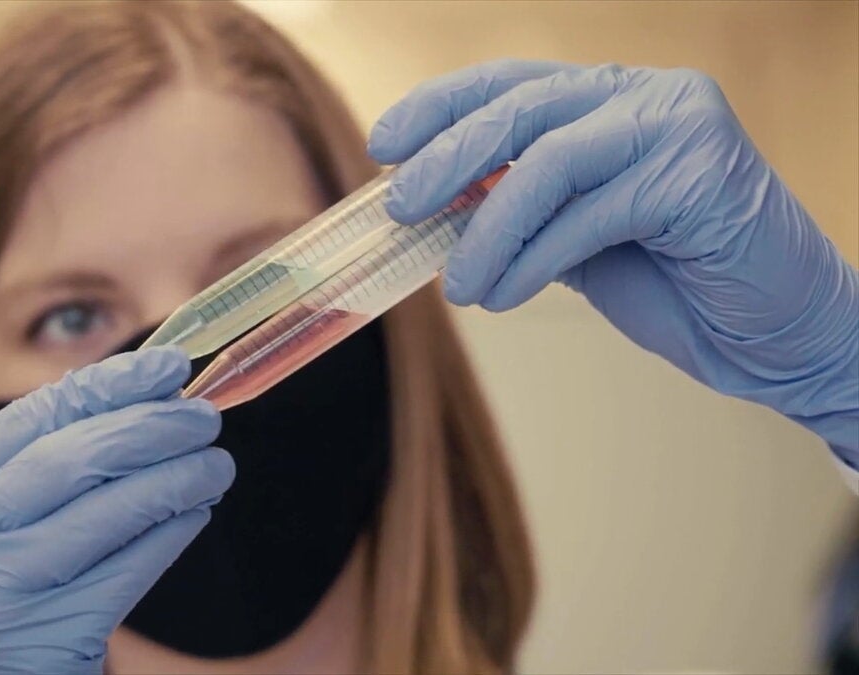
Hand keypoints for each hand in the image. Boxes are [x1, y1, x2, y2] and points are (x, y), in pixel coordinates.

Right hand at [0, 347, 232, 673]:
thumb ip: (29, 479)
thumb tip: (135, 400)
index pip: (24, 423)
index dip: (104, 386)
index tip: (165, 367)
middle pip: (67, 461)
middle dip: (148, 427)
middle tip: (206, 415)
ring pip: (104, 513)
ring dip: (174, 479)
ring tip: (218, 464)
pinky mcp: (37, 644)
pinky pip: (124, 572)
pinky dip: (167, 535)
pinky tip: (196, 512)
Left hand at [369, 60, 857, 465]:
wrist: (774, 337)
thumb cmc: (675, 285)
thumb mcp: (574, 240)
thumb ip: (518, 212)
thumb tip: (432, 211)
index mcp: (612, 100)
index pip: (510, 83)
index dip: (441, 106)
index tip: (385, 145)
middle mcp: (646, 95)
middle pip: (521, 107)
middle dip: (447, 157)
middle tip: (400, 208)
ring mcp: (680, 125)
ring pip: (549, 160)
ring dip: (487, 230)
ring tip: (459, 287)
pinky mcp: (701, 175)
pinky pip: (590, 213)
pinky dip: (534, 259)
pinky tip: (505, 295)